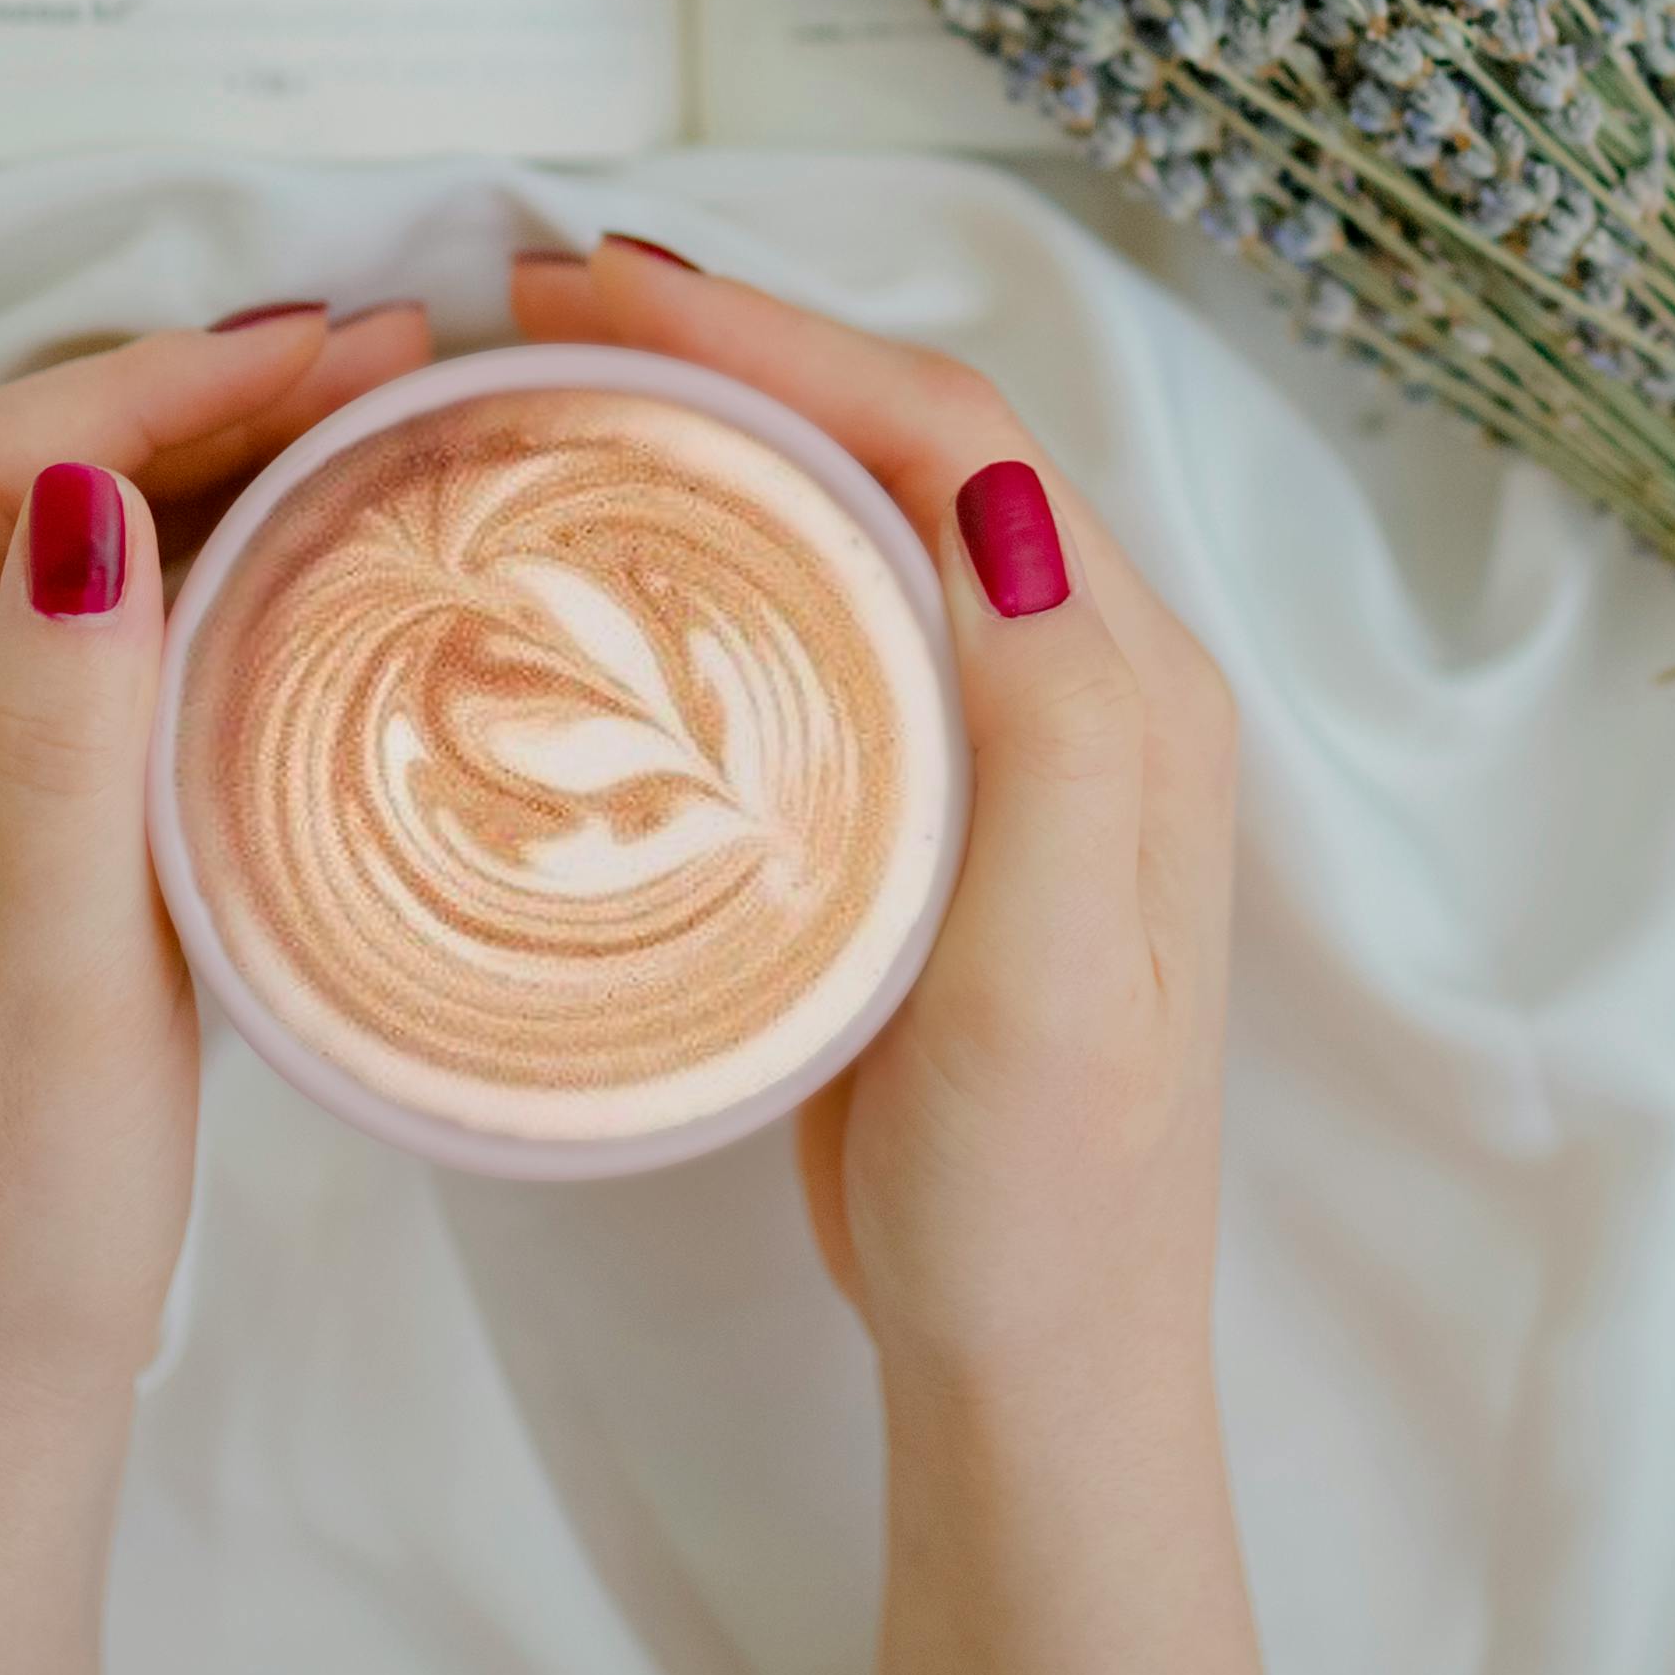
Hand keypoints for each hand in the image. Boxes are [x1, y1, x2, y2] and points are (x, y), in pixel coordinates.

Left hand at [0, 299, 429, 1674]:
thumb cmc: (16, 1220)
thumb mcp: (62, 978)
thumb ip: (64, 732)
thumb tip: (81, 498)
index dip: (141, 392)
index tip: (321, 353)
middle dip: (171, 393)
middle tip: (372, 352)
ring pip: (13, 534)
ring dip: (175, 455)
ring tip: (349, 405)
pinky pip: (37, 616)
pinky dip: (162, 546)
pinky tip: (274, 528)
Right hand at [513, 237, 1267, 1674]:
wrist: (1030, 1376)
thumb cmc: (1045, 1202)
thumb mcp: (1059, 984)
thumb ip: (1060, 742)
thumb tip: (999, 501)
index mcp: (1132, 685)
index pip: (952, 437)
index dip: (783, 340)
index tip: (610, 298)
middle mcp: (1080, 677)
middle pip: (899, 439)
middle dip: (732, 343)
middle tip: (542, 304)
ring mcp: (998, 737)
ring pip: (851, 509)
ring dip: (716, 418)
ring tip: (552, 375)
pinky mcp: (916, 802)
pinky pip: (813, 608)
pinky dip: (709, 534)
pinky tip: (605, 539)